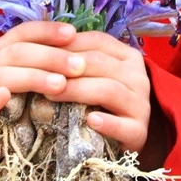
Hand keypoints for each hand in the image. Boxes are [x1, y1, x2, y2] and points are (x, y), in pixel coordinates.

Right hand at [0, 21, 84, 156]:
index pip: (25, 32)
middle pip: (20, 52)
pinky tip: (6, 97)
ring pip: (5, 75)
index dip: (48, 30)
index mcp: (0, 49)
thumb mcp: (6, 66)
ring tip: (61, 85)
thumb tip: (76, 53)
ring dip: (34, 77)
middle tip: (81, 65)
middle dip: (53, 57)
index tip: (74, 33)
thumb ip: (32, 58)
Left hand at [51, 32, 165, 165]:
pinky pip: (123, 126)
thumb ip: (75, 60)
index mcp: (128, 57)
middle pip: (100, 63)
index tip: (40, 50)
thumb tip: (43, 45)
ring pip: (109, 90)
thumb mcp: (93, 76)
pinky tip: (89, 121)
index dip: (68, 43)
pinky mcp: (139, 132)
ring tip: (51, 95)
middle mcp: (139, 77)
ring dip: (78, 91)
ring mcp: (142, 104)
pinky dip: (106, 123)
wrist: (123, 139)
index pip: (98, 41)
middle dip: (67, 67)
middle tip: (38, 75)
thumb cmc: (101, 103)